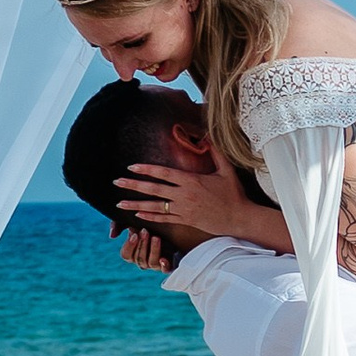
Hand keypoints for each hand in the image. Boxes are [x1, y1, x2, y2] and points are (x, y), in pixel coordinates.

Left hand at [114, 155, 290, 252]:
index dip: (146, 169)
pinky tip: (137, 215)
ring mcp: (183, 210)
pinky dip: (150, 217)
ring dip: (135, 204)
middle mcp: (184, 195)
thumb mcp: (227, 170)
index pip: (163, 173)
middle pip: (154, 189)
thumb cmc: (234, 193)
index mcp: (191, 181)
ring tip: (119, 204)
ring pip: (154, 206)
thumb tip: (207, 135)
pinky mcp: (185, 221)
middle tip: (116, 182)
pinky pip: (163, 219)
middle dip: (133, 185)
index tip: (131, 167)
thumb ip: (216, 151)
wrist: (239, 218)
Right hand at [116, 225, 170, 273]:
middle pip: (139, 258)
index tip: (134, 234)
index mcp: (133, 253)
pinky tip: (164, 259)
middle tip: (145, 231)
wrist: (169, 225)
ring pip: (151, 263)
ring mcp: (155, 265)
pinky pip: (165, 270)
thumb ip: (118, 225)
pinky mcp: (168, 265)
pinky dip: (164, 266)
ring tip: (156, 237)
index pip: (126, 255)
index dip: (129, 246)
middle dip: (142, 244)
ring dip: (153, 250)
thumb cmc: (148, 224)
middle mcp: (143, 261)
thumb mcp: (132, 221)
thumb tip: (112, 236)